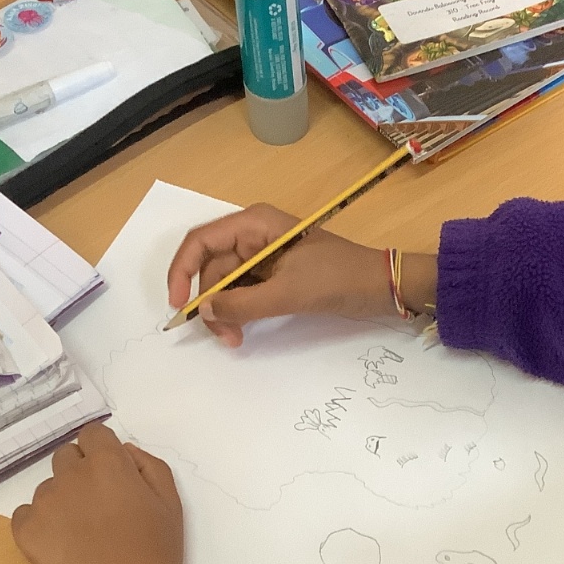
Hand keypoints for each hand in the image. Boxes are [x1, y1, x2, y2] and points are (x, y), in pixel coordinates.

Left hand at [12, 424, 195, 563]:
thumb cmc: (158, 553)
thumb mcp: (171, 502)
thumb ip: (148, 465)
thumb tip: (123, 452)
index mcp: (108, 464)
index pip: (93, 434)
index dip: (103, 453)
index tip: (112, 477)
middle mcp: (70, 476)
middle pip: (66, 457)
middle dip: (81, 474)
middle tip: (100, 509)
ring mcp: (44, 504)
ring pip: (47, 489)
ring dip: (62, 501)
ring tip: (84, 536)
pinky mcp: (26, 533)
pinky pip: (25, 515)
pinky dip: (40, 525)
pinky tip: (63, 547)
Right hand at [168, 204, 436, 347]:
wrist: (382, 286)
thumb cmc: (339, 279)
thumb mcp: (288, 293)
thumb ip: (242, 303)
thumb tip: (204, 310)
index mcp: (255, 224)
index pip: (200, 242)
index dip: (182, 272)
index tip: (180, 307)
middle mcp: (254, 234)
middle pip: (212, 268)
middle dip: (212, 304)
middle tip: (225, 338)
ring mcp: (264, 255)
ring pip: (226, 284)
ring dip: (226, 312)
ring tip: (236, 340)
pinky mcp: (275, 273)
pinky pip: (244, 291)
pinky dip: (240, 311)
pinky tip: (243, 330)